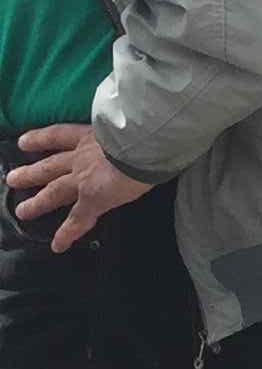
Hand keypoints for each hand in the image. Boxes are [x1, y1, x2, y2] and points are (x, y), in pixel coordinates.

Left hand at [7, 125, 149, 251]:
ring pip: (54, 191)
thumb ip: (121, 129)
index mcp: (91, 136)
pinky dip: (67, 234)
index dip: (41, 139)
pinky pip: (77, 220)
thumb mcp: (125, 122)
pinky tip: (58, 245)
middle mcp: (82, 157)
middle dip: (30, 173)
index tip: (24, 142)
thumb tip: (134, 131)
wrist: (142, 142)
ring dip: (38, 203)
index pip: (59, 135)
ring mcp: (83, 179)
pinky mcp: (93, 199)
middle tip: (13, 179)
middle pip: (50, 166)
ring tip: (23, 212)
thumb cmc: (141, 129)